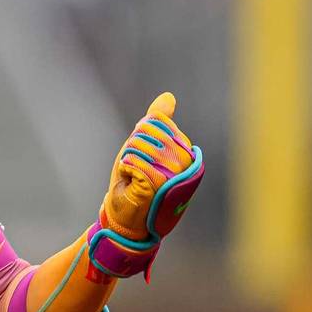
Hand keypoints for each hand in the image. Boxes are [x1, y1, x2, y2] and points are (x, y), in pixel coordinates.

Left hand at [101, 92, 202, 241]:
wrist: (124, 215)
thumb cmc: (135, 182)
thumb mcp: (145, 146)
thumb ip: (157, 123)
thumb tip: (168, 97)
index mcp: (187, 152)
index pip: (158, 123)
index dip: (141, 135)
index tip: (143, 155)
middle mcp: (186, 163)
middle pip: (149, 132)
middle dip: (134, 147)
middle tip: (137, 169)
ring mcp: (175, 175)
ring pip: (140, 146)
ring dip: (130, 161)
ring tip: (136, 178)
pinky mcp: (159, 185)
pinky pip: (134, 162)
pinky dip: (126, 171)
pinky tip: (132, 184)